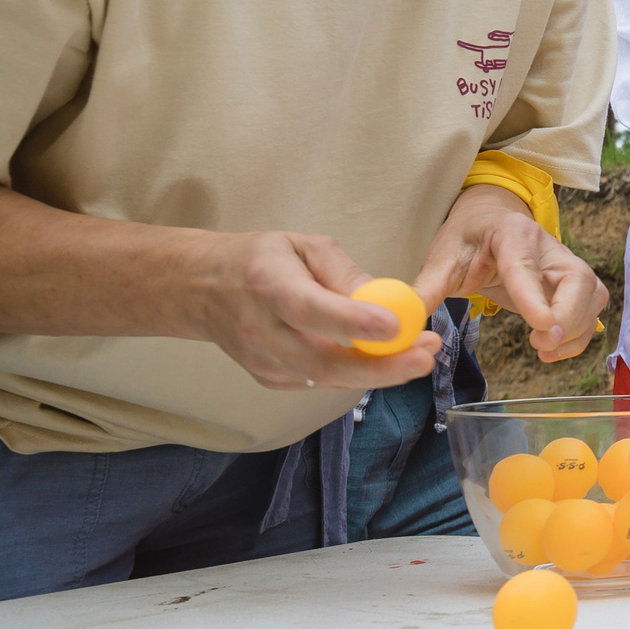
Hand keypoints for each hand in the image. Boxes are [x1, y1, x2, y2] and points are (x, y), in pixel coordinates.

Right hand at [192, 231, 443, 389]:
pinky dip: (356, 373)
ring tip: (422, 355)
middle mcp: (262, 330)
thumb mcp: (304, 246)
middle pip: (322, 360)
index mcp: (268, 286)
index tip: (394, 326)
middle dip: (380, 365)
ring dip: (379, 372)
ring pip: (326, 379)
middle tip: (426, 356)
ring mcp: (264, 361)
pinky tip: (382, 358)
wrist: (203, 290)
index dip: (352, 323)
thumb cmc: (260, 261)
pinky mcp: (270, 379)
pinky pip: (321, 382)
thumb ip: (344, 272)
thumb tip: (385, 300)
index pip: (310, 310)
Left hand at [414, 185, 609, 363]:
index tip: (541, 326)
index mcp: (511, 234)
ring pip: (591, 296)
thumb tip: (406, 321)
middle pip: (578, 281)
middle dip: (567, 317)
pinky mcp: (574, 284)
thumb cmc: (466, 239)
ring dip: (574, 329)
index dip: (535, 296)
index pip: (526, 266)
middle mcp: (548, 246)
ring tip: (543, 349)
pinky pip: (590, 310)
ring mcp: (566, 264)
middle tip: (541, 344)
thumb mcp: (441, 259)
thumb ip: (426, 289)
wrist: (489, 222)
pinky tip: (550, 348)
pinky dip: (577, 335)